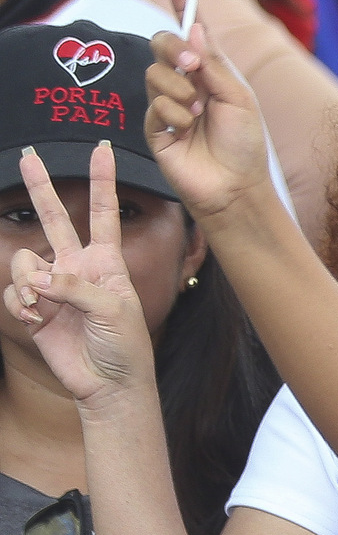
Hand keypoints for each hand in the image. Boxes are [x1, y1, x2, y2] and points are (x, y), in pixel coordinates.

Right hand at [3, 145, 153, 404]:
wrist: (110, 384)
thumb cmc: (125, 345)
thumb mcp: (114, 308)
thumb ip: (76, 287)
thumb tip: (37, 279)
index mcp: (106, 261)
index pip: (104, 213)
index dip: (102, 181)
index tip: (102, 150)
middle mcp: (77, 267)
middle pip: (56, 218)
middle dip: (41, 188)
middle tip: (29, 156)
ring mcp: (55, 288)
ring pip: (24, 262)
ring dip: (27, 280)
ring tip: (42, 303)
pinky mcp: (37, 310)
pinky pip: (16, 294)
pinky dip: (22, 305)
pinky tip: (37, 320)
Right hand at [145, 21, 271, 223]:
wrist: (235, 186)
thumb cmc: (244, 144)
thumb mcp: (238, 96)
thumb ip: (213, 63)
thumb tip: (193, 28)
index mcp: (211, 74)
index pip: (192, 35)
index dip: (183, 8)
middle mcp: (188, 86)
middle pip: (162, 45)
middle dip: (173, 49)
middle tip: (192, 66)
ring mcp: (169, 106)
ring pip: (153, 73)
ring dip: (177, 88)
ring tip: (197, 113)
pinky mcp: (155, 131)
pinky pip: (152, 106)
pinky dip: (172, 113)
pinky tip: (186, 129)